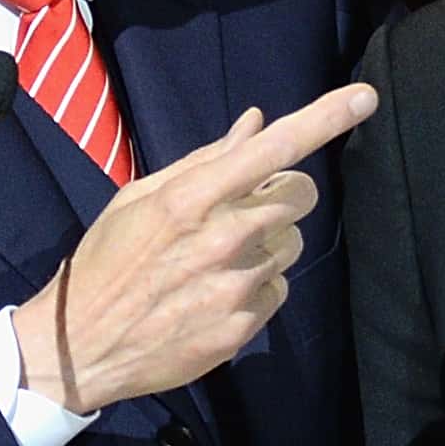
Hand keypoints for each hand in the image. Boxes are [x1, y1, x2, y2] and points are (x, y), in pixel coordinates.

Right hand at [15, 83, 378, 413]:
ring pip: (291, 244)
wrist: (80, 346)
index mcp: (193, 197)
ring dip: (266, 244)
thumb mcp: (141, 198)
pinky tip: (214, 294)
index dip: (325, 119)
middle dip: (279, 195)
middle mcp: (224, 237)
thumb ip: (206, 160)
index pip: (274, 148)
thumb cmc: (106, 260)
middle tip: (242, 209)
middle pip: (301, 195)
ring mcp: (237, 285)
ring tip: (216, 260)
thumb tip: (256, 122)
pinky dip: (256, 287)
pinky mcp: (243, 326)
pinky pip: (278, 288)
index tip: (364, 98)